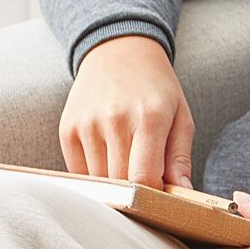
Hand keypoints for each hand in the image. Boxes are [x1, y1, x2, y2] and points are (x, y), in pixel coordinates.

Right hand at [59, 33, 194, 187]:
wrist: (118, 52)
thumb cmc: (155, 89)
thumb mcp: (181, 116)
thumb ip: (181, 158)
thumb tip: (183, 194)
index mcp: (149, 117)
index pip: (144, 179)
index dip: (152, 196)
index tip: (158, 196)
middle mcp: (114, 119)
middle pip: (121, 184)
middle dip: (135, 191)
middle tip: (144, 179)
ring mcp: (87, 124)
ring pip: (99, 182)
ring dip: (114, 183)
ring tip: (126, 161)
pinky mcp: (67, 130)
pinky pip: (79, 174)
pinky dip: (94, 175)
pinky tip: (106, 156)